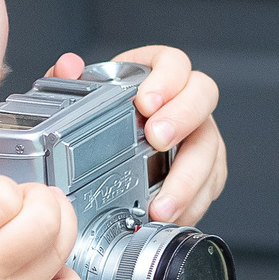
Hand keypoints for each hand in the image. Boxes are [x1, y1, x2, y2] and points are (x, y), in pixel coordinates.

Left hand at [46, 44, 227, 225]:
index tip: (146, 102)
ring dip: (187, 177)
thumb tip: (68, 66)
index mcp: (157, 73)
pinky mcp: (207, 166)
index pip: (174, 63)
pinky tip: (171, 216)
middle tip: (157, 140)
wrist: (114, 150)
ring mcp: (200, 132)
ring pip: (209, 146)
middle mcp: (186, 98)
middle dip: (181, 119)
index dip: (165, 79)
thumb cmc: (104, 117)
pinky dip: (192, 203)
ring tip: (161, 203)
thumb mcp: (80, 97)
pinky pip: (211, 182)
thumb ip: (69, 80)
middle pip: (202, 97)